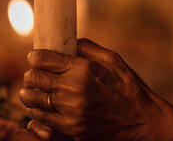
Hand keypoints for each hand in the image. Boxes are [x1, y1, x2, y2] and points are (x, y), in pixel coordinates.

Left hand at [19, 39, 163, 140]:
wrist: (143, 121)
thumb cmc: (129, 87)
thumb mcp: (113, 60)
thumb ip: (88, 48)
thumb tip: (68, 42)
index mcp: (82, 70)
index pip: (42, 59)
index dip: (35, 56)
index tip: (35, 57)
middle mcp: (73, 91)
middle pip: (34, 79)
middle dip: (31, 74)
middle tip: (34, 74)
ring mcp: (71, 112)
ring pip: (33, 101)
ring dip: (30, 94)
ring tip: (35, 91)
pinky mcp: (71, 130)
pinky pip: (41, 121)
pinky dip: (37, 113)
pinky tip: (41, 108)